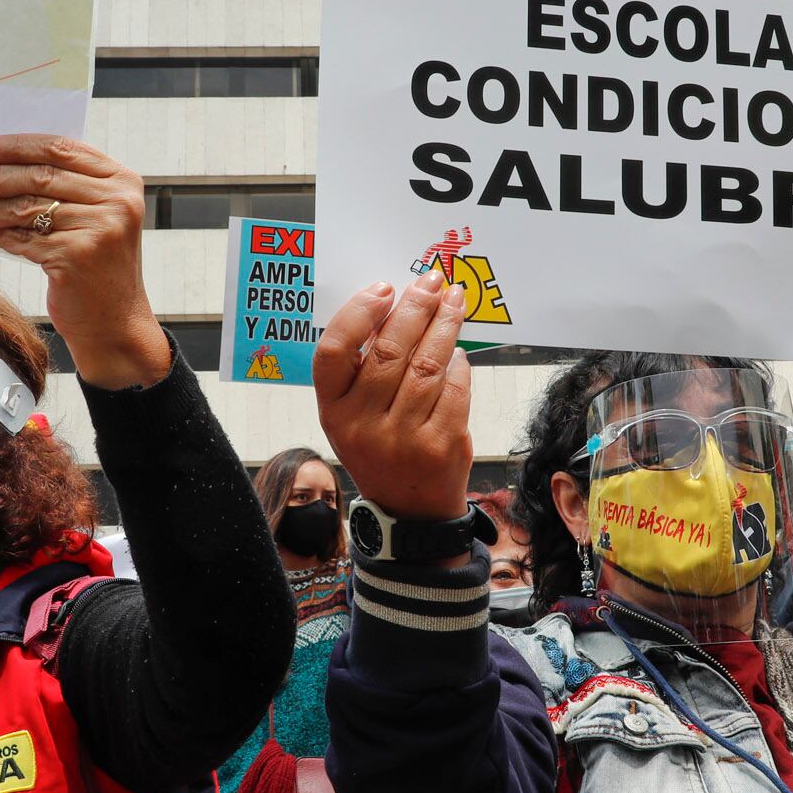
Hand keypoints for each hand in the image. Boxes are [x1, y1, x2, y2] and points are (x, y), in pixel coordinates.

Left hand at [0, 135, 169, 389]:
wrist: (116, 324)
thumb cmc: (99, 268)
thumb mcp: (96, 217)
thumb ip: (66, 187)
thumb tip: (1, 163)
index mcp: (122, 181)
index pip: (61, 148)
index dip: (17, 146)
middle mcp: (117, 201)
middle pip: (40, 175)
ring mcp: (99, 228)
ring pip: (27, 207)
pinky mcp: (77, 255)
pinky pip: (24, 238)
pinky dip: (0, 235)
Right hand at [314, 270, 472, 524]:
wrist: (411, 510)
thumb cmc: (380, 449)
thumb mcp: (353, 416)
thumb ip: (364, 370)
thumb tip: (397, 306)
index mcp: (333, 411)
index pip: (332, 352)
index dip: (357, 314)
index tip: (384, 289)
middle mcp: (362, 425)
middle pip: (389, 350)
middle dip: (416, 307)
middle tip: (432, 281)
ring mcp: (402, 438)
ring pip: (427, 365)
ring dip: (445, 325)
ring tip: (454, 301)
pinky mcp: (440, 445)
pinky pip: (454, 389)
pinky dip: (459, 364)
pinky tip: (460, 349)